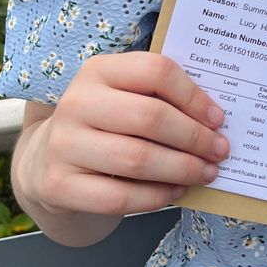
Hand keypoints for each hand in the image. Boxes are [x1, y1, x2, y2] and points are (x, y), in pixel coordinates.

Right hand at [15, 52, 229, 223]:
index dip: (193, 96)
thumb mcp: (124, 95)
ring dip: (182, 169)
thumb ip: (161, 96)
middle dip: (194, 138)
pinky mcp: (58, 184)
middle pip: (150, 118)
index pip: (156, 71)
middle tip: (220, 151)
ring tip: (206, 173)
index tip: (218, 118)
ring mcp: (63, 144)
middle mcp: (76, 102)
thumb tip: (215, 118)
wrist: (47, 158)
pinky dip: (156, 196)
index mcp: (98, 70)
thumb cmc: (104, 122)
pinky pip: (119, 196)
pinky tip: (176, 191)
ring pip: (138, 159)